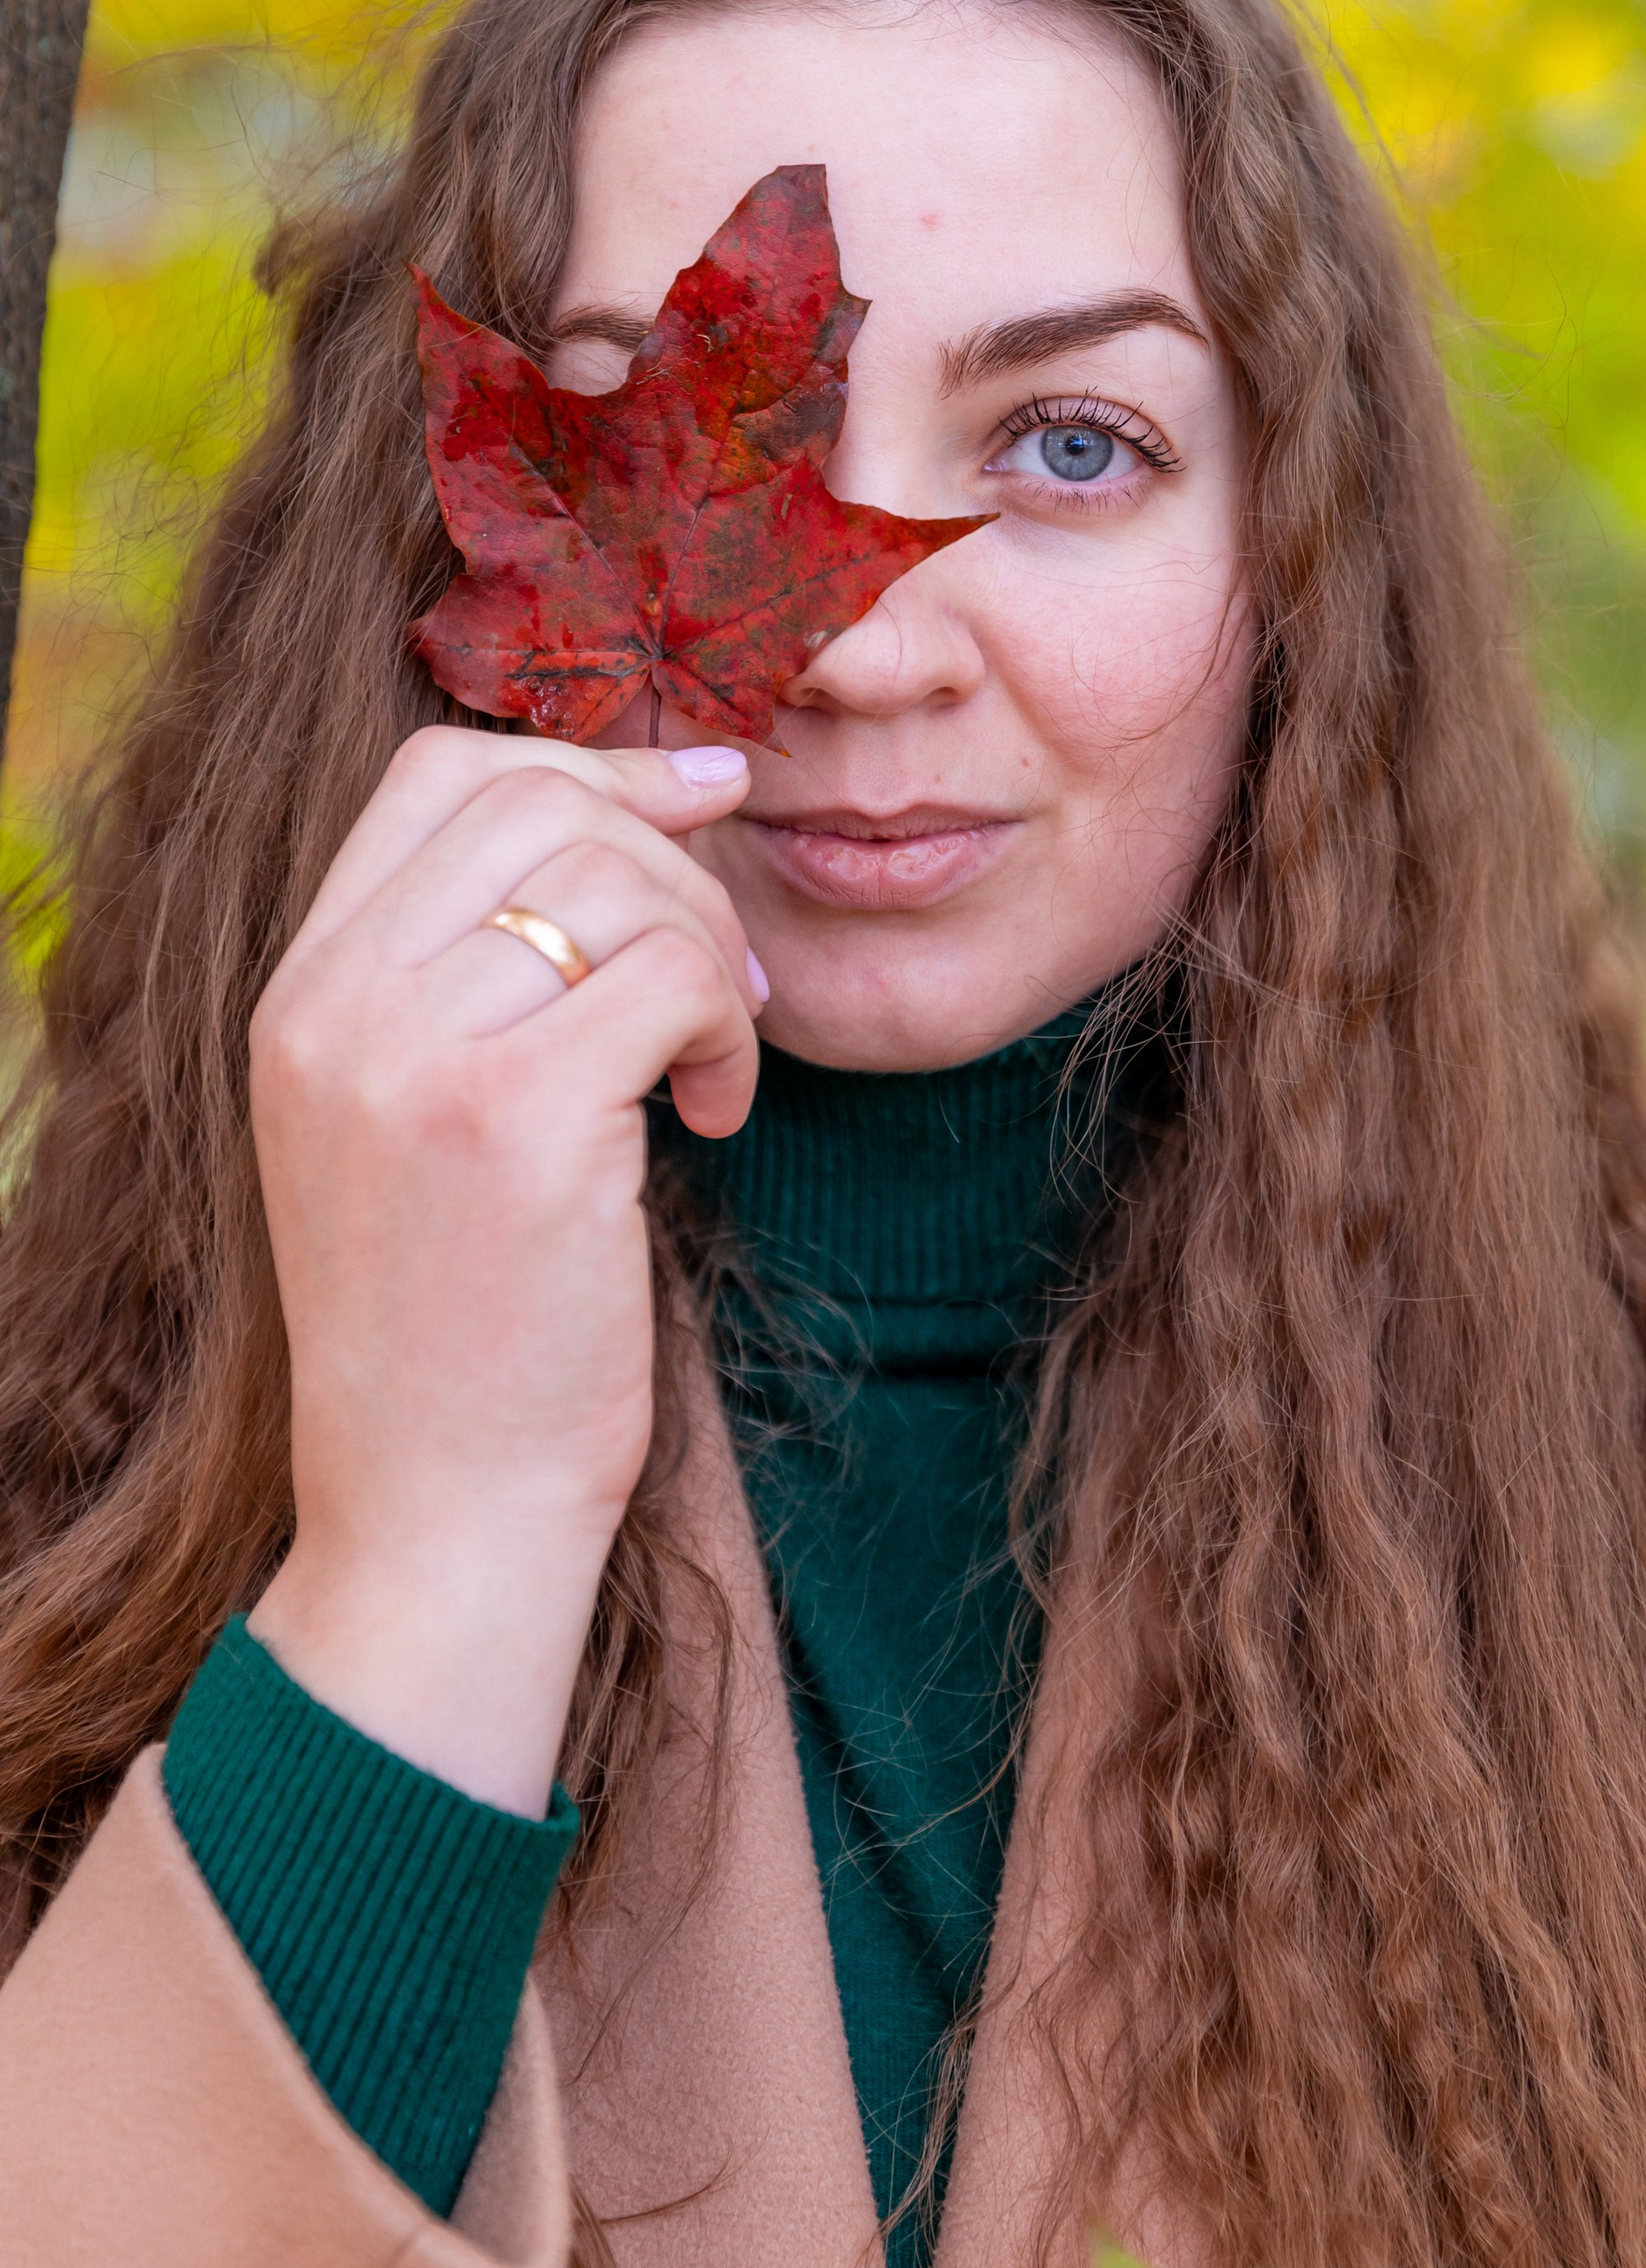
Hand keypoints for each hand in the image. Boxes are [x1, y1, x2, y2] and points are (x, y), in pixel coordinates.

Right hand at [246, 725, 763, 1814]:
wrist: (437, 1508)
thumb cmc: (465, 1321)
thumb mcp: (416, 1121)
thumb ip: (473, 972)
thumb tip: (642, 804)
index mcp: (299, 994)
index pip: (435, 772)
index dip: (585, 759)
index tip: (696, 800)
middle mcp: (334, 1008)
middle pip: (541, 799)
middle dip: (672, 859)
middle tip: (720, 976)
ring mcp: (414, 1059)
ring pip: (617, 878)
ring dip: (708, 953)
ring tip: (714, 1060)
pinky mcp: (516, 1120)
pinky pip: (672, 976)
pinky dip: (725, 1030)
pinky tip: (712, 1119)